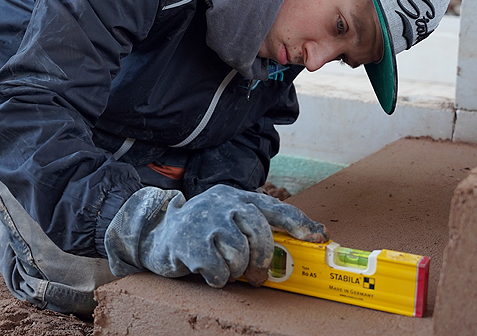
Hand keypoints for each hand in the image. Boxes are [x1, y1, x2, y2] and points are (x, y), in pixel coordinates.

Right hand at [104, 184, 327, 286]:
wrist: (156, 234)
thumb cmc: (204, 232)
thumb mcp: (229, 220)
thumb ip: (257, 227)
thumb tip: (301, 243)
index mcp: (237, 197)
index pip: (274, 208)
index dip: (299, 223)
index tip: (319, 237)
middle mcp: (223, 203)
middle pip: (259, 234)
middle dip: (261, 260)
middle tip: (257, 277)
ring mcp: (205, 221)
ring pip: (239, 255)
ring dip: (234, 270)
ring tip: (222, 266)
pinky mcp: (189, 242)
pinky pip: (218, 271)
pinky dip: (216, 278)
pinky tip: (206, 269)